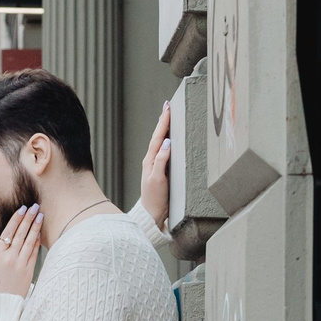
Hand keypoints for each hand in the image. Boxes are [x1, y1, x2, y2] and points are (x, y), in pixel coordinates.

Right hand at [0, 205, 43, 297]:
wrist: (0, 305)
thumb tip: (2, 238)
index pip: (8, 232)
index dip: (16, 219)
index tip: (22, 209)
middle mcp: (9, 258)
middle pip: (20, 234)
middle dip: (28, 218)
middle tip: (35, 206)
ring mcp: (20, 264)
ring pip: (29, 241)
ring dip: (35, 226)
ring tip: (40, 215)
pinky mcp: (28, 271)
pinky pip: (33, 252)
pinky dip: (37, 241)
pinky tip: (39, 232)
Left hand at [139, 100, 174, 221]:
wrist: (153, 214)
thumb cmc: (155, 199)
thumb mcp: (158, 179)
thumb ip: (162, 161)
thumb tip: (167, 142)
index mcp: (150, 160)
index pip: (158, 137)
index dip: (163, 122)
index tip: (168, 108)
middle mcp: (152, 160)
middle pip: (158, 136)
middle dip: (163, 120)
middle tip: (168, 106)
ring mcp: (156, 165)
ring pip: (160, 142)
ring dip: (164, 129)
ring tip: (169, 116)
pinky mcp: (161, 170)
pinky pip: (164, 150)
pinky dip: (167, 140)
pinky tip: (171, 138)